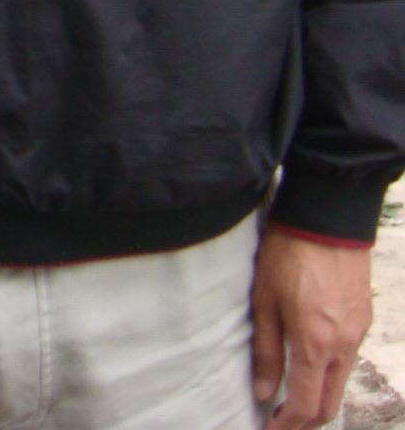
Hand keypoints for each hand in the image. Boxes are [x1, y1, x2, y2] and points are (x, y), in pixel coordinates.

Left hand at [250, 225, 372, 425]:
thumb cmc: (288, 254)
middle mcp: (342, 346)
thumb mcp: (264, 299)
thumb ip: (265, 350)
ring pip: (340, 383)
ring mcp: (358, 334)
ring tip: (291, 395)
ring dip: (318, 396)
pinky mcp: (364, 320)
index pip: (305, 405)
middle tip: (281, 421)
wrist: (328, 217)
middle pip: (329, 404)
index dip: (286, 426)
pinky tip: (311, 363)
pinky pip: (348, 359)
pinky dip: (330, 372)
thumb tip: (262, 392)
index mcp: (314, 344)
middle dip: (306, 421)